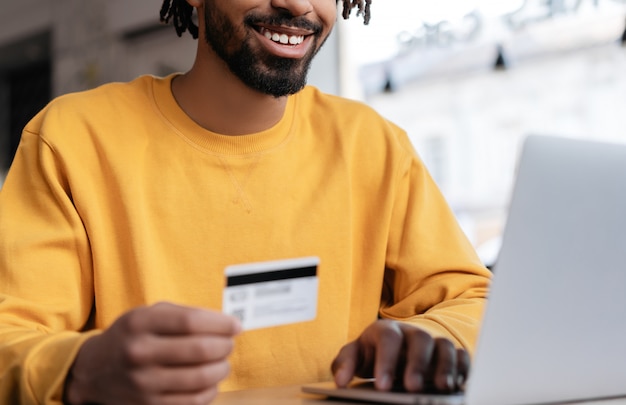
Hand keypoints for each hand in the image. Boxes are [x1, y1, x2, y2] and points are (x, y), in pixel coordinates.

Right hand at [63, 302, 241, 404]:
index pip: (191, 322)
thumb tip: (226, 324)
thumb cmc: (132, 336)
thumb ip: (184, 315)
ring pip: (200, 378)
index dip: (220, 324)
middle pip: (200, 350)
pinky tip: (210, 380)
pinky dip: (210, 390)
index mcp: (140, 323)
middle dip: (224, 346)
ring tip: (222, 362)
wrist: (94, 369)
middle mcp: (139, 352)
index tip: (235, 325)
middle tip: (229, 343)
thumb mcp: (148, 314)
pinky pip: (193, 401)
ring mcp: (143, 382)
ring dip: (221, 368)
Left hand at [331, 320, 468, 392]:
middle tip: (412, 388)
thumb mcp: (354, 356)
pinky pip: (461, 355)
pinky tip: (458, 385)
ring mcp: (431, 342)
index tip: (382, 387)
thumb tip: (341, 380)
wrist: (387, 350)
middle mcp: (411, 333)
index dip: (386, 362)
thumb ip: (345, 364)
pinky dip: (463, 368)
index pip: (388, 339)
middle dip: (417, 363)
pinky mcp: (447, 353)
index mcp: (385, 331)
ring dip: (445, 366)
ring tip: (442, 388)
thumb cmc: (370, 354)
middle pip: (420, 338)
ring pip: (443, 345)